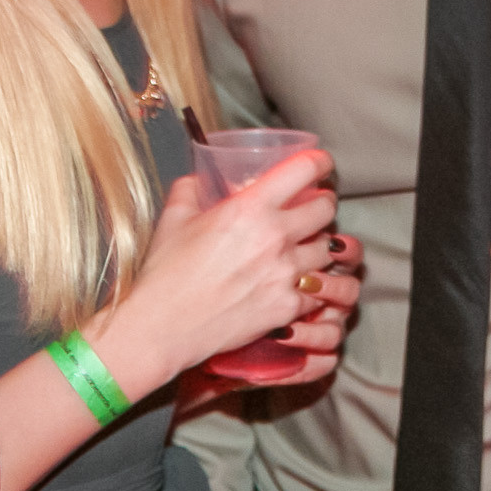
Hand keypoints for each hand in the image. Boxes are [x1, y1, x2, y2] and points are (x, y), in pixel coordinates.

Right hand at [95, 150, 350, 390]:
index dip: (320, 162)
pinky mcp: (288, 306)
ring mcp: (285, 273)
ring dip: (318, 245)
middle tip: (313, 207)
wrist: (162, 327)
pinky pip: (319, 289)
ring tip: (304, 248)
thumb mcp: (173, 219)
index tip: (321, 165)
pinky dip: (313, 285)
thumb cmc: (166, 275)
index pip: (305, 170)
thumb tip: (197, 178)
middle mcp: (275, 236)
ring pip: (327, 249)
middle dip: (322, 204)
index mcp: (250, 207)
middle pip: (326, 208)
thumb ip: (189, 190)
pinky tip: (297, 283)